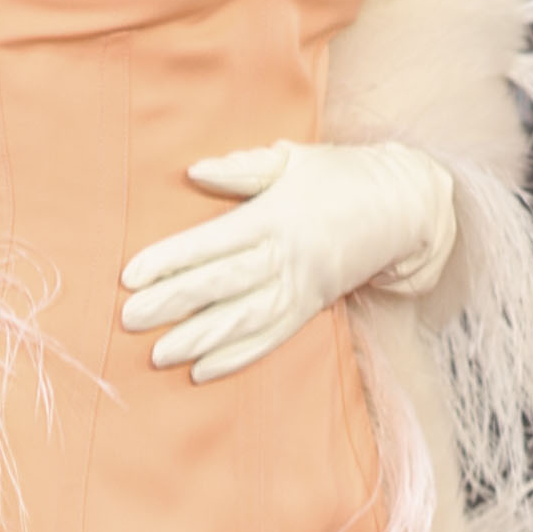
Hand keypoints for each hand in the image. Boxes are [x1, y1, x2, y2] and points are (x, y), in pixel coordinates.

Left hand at [117, 140, 457, 383]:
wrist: (404, 210)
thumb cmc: (338, 177)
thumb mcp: (293, 160)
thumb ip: (243, 170)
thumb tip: (195, 172)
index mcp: (274, 216)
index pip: (213, 242)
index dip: (172, 259)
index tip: (132, 275)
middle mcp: (285, 257)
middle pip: (221, 285)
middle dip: (173, 304)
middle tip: (128, 319)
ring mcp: (300, 289)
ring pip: (243, 320)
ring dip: (199, 339)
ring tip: (158, 355)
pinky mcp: (311, 309)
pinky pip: (270, 339)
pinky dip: (237, 357)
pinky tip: (202, 371)